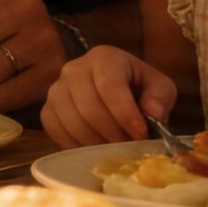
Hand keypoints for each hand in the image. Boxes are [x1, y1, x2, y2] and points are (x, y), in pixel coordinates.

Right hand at [41, 46, 175, 146]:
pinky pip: (53, 129)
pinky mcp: (47, 108)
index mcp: (104, 58)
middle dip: (112, 133)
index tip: (140, 135)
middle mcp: (74, 68)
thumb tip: (153, 114)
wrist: (119, 93)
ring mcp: (56, 88)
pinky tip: (93, 147)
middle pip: (88, 107)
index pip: (109, 86)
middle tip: (128, 147)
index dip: (124, 114)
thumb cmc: (140, 89)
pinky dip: (74, 144)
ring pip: (70, 120)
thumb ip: (160, 97)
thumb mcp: (160, 87)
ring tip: (113, 149)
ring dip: (95, 142)